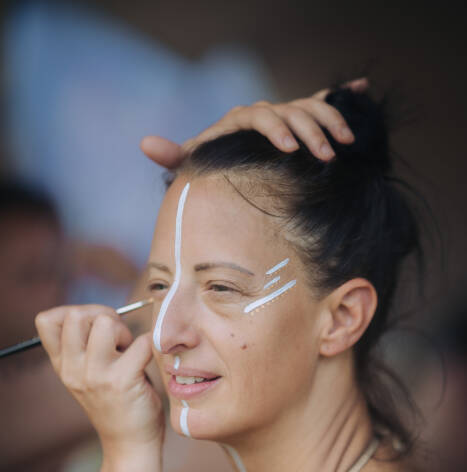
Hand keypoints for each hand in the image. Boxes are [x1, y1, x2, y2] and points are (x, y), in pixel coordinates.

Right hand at [35, 305, 163, 457]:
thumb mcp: (88, 374)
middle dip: (104, 317)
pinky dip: (150, 344)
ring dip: (124, 331)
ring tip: (130, 352)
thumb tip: (105, 314)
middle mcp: (73, 369)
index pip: (47, 320)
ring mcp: (96, 376)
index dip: (75, 312)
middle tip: (118, 341)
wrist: (129, 444)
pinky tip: (148, 361)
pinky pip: (141, 342)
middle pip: (76, 314)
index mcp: (63, 365)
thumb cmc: (116, 402)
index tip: (95, 329)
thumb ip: (87, 345)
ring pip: (105, 322)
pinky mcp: (122, 381)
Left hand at [140, 77, 368, 168]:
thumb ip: (174, 155)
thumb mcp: (194, 160)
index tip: (288, 149)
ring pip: (313, 107)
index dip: (275, 129)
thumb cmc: (212, 162)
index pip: (260, 117)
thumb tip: (144, 144)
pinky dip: (346, 94)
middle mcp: (267, 111)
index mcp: (242, 118)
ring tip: (347, 143)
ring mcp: (287, 113)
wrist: (228, 156)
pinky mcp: (303, 118)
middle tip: (326, 157)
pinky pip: (325, 101)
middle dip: (310, 132)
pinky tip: (364, 87)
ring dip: (332, 121)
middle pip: (293, 111)